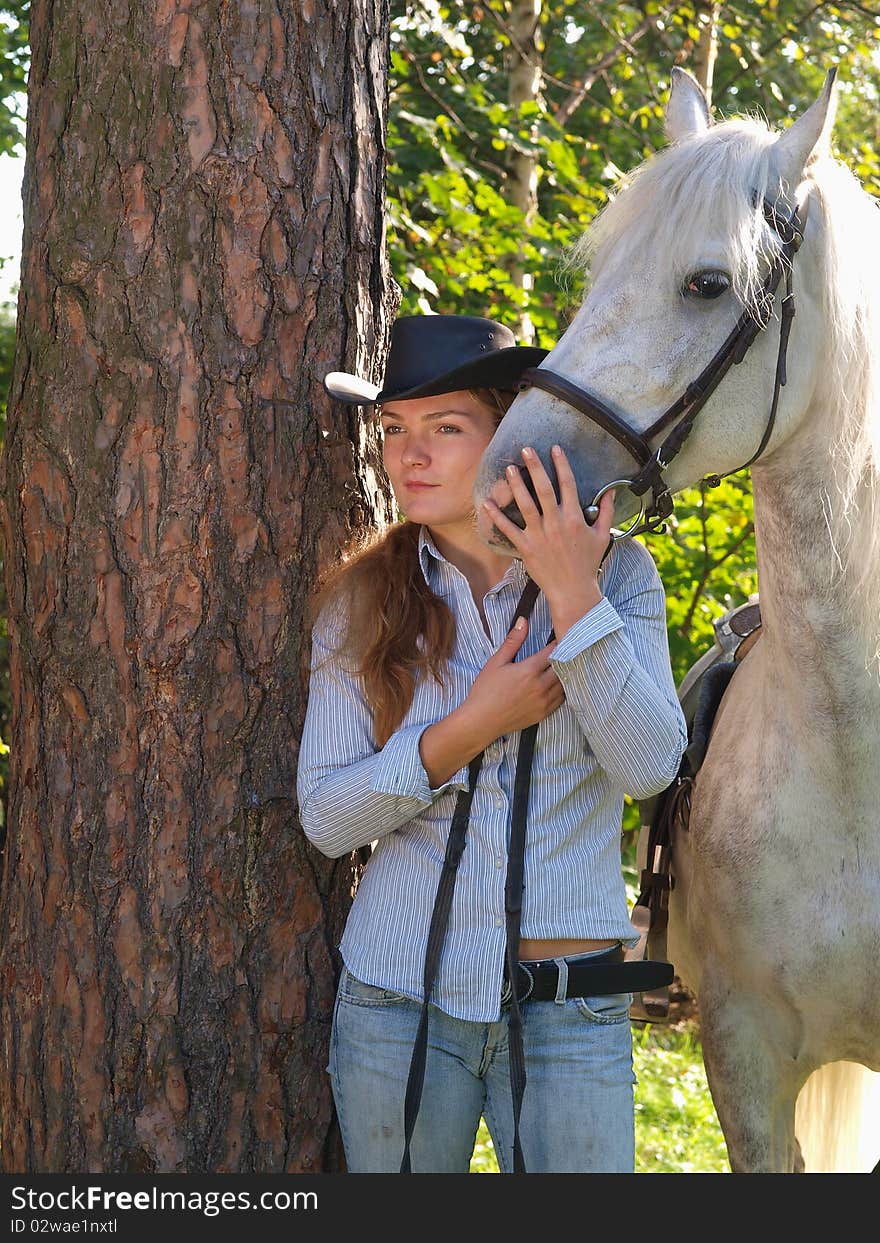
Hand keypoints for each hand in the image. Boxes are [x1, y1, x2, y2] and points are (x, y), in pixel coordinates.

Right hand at [461, 617, 563, 743]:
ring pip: (564, 683)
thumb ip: (513, 641)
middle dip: (564, 657)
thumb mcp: (496, 662)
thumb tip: (523, 621)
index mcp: (529, 670)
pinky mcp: (543, 713)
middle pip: (563, 667)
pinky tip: (558, 684)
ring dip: (564, 673)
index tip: (559, 638)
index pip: (553, 652)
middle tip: (565, 650)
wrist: (481, 720)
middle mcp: (540, 686)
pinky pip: (561, 699)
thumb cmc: (485, 690)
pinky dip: (562, 690)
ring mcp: (544, 701)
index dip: (558, 643)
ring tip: (563, 666)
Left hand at [481, 444, 613, 638]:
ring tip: (509, 468)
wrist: (573, 590)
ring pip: (525, 505)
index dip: (561, 464)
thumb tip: (611, 492)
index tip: (554, 448)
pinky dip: (497, 516)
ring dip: (516, 485)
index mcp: (574, 518)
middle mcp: (555, 523)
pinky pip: (508, 529)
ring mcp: (539, 535)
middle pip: (543, 489)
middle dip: (535, 467)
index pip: (568, 485)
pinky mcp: (526, 547)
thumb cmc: (588, 563)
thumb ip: (607, 512)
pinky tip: (487, 503)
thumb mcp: (602, 536)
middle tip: (526, 449)